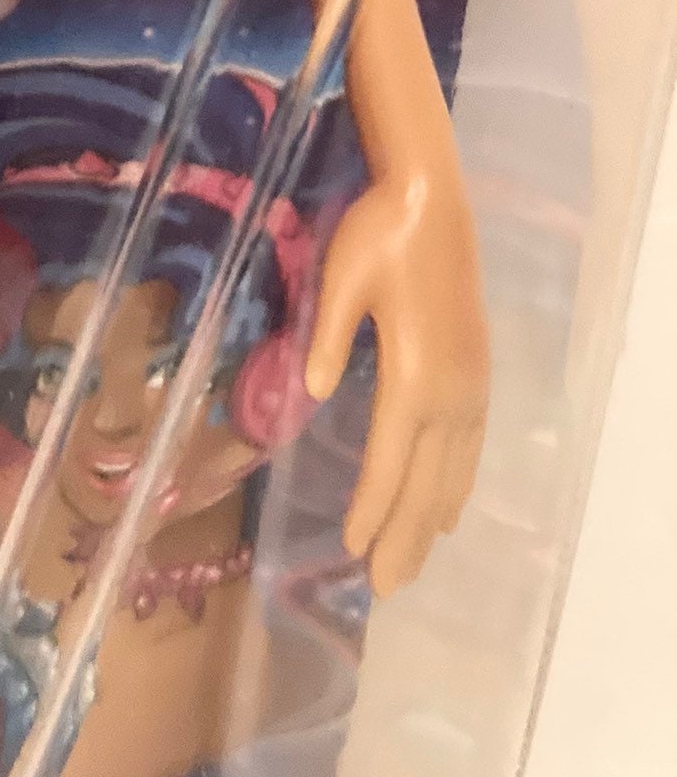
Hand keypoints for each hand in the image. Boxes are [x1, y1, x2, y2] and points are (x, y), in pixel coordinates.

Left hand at [305, 162, 488, 593]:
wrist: (431, 201)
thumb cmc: (376, 236)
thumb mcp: (339, 281)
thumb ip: (325, 339)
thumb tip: (312, 393)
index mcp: (412, 376)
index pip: (389, 461)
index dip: (373, 509)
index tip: (355, 550)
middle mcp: (450, 393)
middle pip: (426, 482)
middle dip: (405, 536)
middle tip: (386, 588)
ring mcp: (469, 385)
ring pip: (453, 471)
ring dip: (431, 518)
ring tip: (412, 560)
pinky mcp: (477, 372)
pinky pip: (470, 446)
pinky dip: (458, 483)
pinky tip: (447, 502)